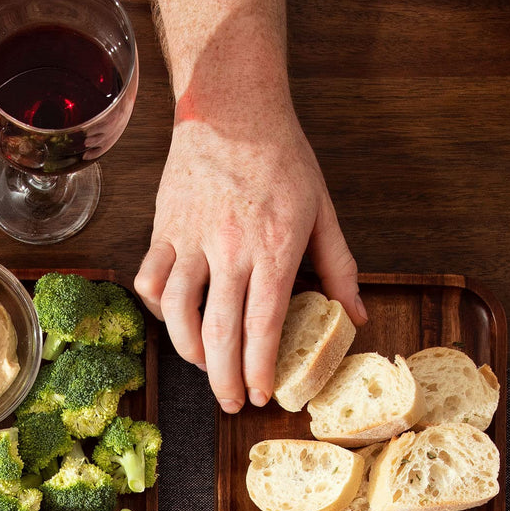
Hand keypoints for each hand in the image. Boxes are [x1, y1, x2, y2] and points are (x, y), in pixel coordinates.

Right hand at [135, 102, 364, 412]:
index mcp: (273, 247)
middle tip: (232, 403)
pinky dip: (158, 309)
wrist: (232, 108)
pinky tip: (175, 319)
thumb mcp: (323, 210)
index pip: (263, 325)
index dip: (260, 368)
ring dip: (190, 352)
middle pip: (219, 332)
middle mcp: (229, 249)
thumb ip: (341, 268)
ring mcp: (190, 240)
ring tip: (205, 367)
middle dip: (225, 378)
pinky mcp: (162, 231)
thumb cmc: (281, 157)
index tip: (262, 395)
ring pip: (178, 314)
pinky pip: (151, 283)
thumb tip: (358, 316)